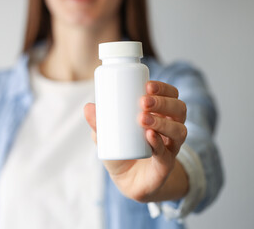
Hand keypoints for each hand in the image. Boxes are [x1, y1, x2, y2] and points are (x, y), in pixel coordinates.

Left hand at [84, 81, 188, 201]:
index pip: (171, 96)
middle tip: (143, 102)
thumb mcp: (107, 135)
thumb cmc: (121, 151)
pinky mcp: (166, 165)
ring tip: (142, 119)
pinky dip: (158, 143)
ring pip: (178, 130)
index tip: (147, 85)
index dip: (163, 89)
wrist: (127, 180)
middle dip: (163, 102)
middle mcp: (171, 128)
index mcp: (161, 115)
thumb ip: (99, 122)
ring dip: (162, 122)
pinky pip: (167, 153)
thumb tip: (88, 107)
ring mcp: (171, 147)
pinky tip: (149, 136)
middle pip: (179, 109)